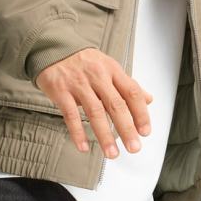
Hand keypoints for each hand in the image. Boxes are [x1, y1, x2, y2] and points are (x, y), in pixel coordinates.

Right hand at [35, 48, 151, 156]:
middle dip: (126, 129)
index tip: (145, 132)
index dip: (140, 113)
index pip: (131, 92)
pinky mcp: (61, 91)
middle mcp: (97, 76)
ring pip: (95, 112)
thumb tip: (148, 99)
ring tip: (112, 153)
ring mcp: (79, 84)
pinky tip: (84, 147)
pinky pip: (70, 115)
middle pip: (116, 105)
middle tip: (134, 147)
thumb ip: (127, 85)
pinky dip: (78, 133)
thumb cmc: (83, 61)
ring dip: (105, 136)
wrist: (52, 47)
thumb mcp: (108, 68)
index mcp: (112, 70)